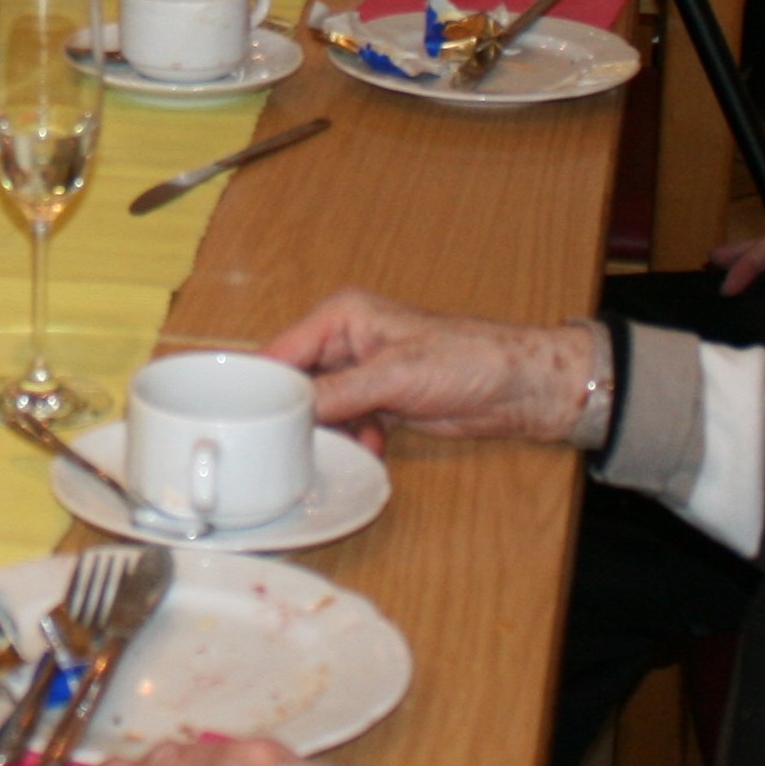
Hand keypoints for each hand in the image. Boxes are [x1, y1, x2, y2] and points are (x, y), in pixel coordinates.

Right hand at [261, 290, 600, 445]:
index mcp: (342, 317)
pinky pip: (346, 424)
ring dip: (328, 433)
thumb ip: (341, 392)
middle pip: (295, 383)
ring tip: (339, 447)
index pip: (281, 352)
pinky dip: (354, 440)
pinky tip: (371, 448)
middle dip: (296, 415)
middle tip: (287, 445)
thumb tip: (292, 411)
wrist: (520, 387)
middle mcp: (344, 342)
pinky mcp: (378, 400)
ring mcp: (361, 373)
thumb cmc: (469, 359)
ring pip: (319, 409)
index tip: (245, 420)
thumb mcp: (397, 376)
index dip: (261, 386)